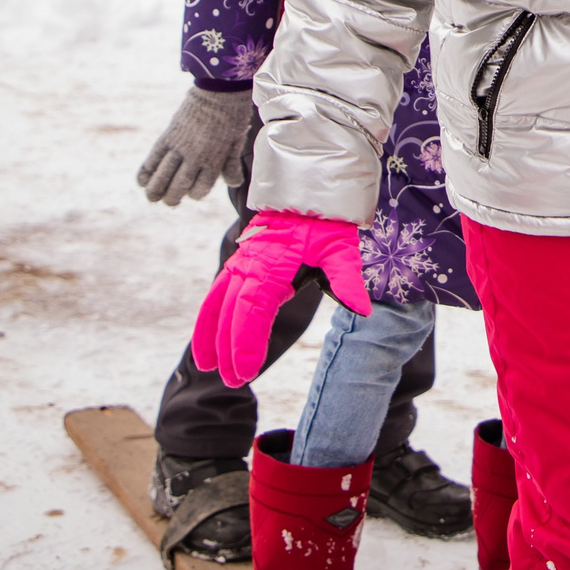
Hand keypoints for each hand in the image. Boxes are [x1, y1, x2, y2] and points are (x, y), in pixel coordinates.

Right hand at [138, 84, 254, 205]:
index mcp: (214, 160)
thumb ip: (231, 164)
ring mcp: (180, 146)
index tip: (191, 193)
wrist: (219, 89)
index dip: (194, 194)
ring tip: (152, 197)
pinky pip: (153, 157)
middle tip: (169, 201)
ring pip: (163, 175)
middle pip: (179, 186)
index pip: (200, 189)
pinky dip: (145, 171)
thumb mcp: (236, 142)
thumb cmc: (232, 115)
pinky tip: (142, 181)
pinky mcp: (168, 136)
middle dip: (172, 198)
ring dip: (155, 190)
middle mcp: (195, 157)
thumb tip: (235, 183)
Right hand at [192, 210, 369, 386]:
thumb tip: (362, 310)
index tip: (247, 371)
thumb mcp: (341, 247)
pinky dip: (208, 315)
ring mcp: (241, 262)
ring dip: (210, 335)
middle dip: (229, 349)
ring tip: (208, 366)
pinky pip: (217, 291)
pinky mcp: (239, 261)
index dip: (246, 342)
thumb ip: (347, 279)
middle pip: (232, 313)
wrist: (307, 189)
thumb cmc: (326, 221)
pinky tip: (207, 337)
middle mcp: (250, 264)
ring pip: (218, 303)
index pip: (253, 311)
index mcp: (271, 265)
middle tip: (233, 381)